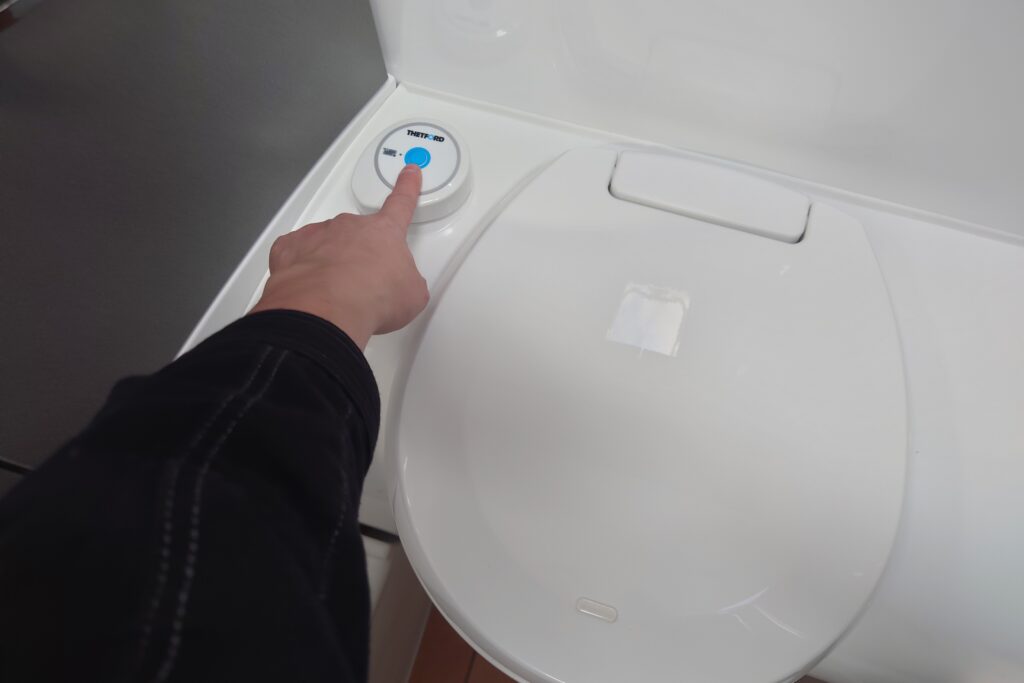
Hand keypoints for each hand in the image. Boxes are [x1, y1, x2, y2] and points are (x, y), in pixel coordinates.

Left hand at [251, 165, 428, 348]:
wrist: (326, 308)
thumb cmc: (372, 296)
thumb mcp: (412, 295)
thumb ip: (408, 282)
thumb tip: (403, 287)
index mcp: (383, 231)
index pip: (400, 203)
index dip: (407, 187)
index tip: (408, 173)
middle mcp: (349, 226)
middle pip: (358, 234)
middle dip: (360, 255)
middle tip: (362, 282)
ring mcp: (317, 234)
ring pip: (326, 244)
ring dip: (331, 263)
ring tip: (336, 292)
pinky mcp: (290, 248)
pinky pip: (297, 254)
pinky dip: (301, 268)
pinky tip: (309, 287)